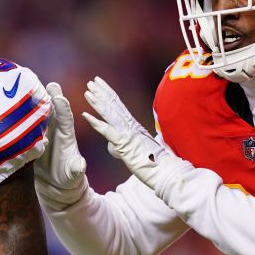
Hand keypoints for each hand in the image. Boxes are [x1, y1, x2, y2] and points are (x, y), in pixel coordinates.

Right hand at [34, 82, 88, 208]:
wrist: (56, 184)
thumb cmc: (68, 178)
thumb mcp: (73, 175)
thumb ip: (76, 169)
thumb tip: (80, 165)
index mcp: (67, 136)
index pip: (66, 119)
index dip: (63, 108)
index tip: (59, 97)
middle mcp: (56, 130)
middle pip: (53, 110)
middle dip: (50, 96)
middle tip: (45, 83)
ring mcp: (44, 132)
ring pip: (40, 113)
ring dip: (35, 101)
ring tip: (28, 88)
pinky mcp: (33, 137)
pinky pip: (29, 123)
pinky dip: (23, 114)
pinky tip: (13, 105)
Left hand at [81, 77, 189, 193]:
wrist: (168, 172)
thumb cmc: (156, 165)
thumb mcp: (138, 152)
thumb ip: (125, 146)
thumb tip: (113, 146)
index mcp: (135, 127)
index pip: (120, 107)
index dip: (110, 94)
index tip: (100, 85)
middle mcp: (132, 127)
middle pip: (114, 105)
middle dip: (102, 92)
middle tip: (92, 81)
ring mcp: (128, 134)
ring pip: (110, 114)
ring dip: (97, 102)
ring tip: (88, 91)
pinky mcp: (125, 144)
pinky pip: (107, 131)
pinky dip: (96, 123)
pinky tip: (85, 115)